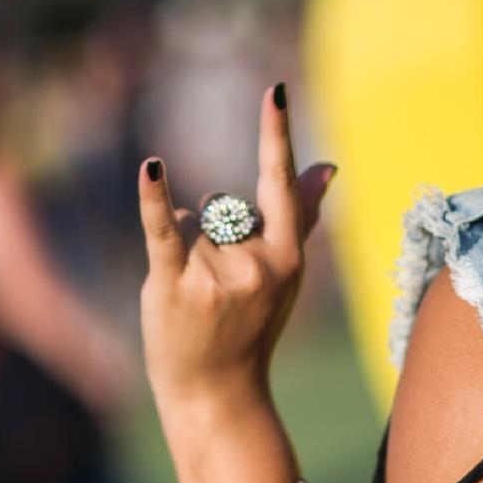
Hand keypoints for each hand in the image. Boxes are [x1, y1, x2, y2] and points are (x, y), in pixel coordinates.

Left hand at [137, 84, 334, 423]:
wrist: (217, 392)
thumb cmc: (250, 328)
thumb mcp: (286, 274)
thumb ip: (304, 215)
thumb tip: (329, 165)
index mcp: (286, 255)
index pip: (278, 182)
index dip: (274, 134)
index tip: (273, 91)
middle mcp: (255, 261)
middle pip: (221, 208)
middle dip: (212, 237)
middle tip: (217, 292)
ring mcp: (216, 274)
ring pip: (190, 221)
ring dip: (184, 249)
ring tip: (194, 297)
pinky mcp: (173, 282)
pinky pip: (163, 229)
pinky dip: (153, 199)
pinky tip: (152, 168)